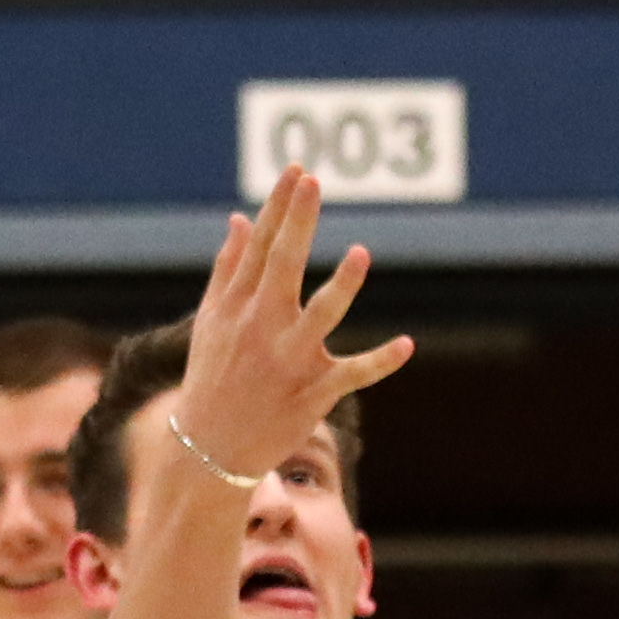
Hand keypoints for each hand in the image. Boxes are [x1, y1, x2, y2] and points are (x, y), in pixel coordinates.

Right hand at [169, 170, 416, 487]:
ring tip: (360, 253)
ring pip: (319, 317)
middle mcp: (262, 327)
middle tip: (313, 182)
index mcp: (239, 305)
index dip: (279, 206)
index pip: (261, 246)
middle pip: (282, 265)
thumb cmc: (214, 376)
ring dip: (341, 286)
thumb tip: (242, 218)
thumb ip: (229, 268)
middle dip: (297, 222)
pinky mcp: (314, 393)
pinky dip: (380, 362)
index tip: (297, 170)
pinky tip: (407, 345)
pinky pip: (353, 374)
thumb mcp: (212, 321)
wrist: (210, 448)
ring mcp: (290, 360)